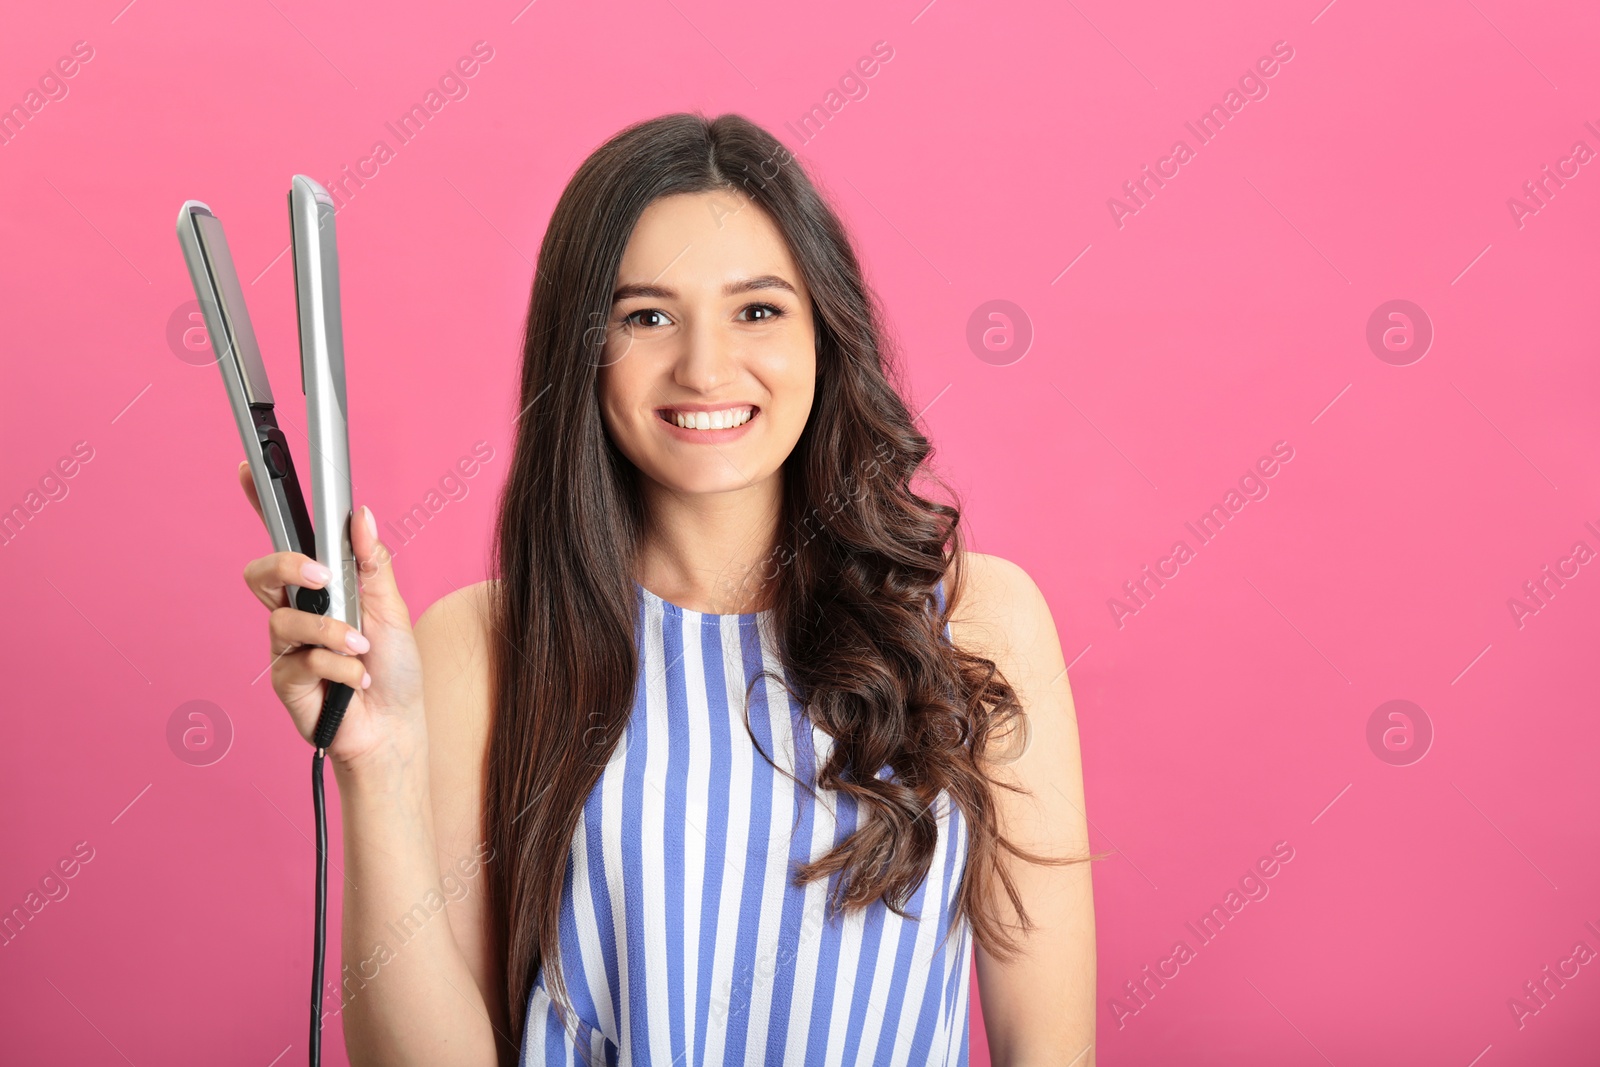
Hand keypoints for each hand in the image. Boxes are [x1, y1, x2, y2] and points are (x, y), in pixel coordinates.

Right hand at [237, 461, 425, 769]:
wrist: (395, 725)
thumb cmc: (393, 667)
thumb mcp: (392, 608)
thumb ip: (372, 563)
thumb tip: (362, 514)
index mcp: (323, 586)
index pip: (287, 539)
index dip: (262, 503)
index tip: (247, 469)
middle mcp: (298, 610)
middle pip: (262, 571)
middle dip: (286, 566)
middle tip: (321, 576)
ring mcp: (286, 645)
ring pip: (283, 618)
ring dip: (331, 631)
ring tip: (362, 646)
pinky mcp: (284, 678)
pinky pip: (302, 659)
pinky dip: (338, 666)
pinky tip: (356, 679)